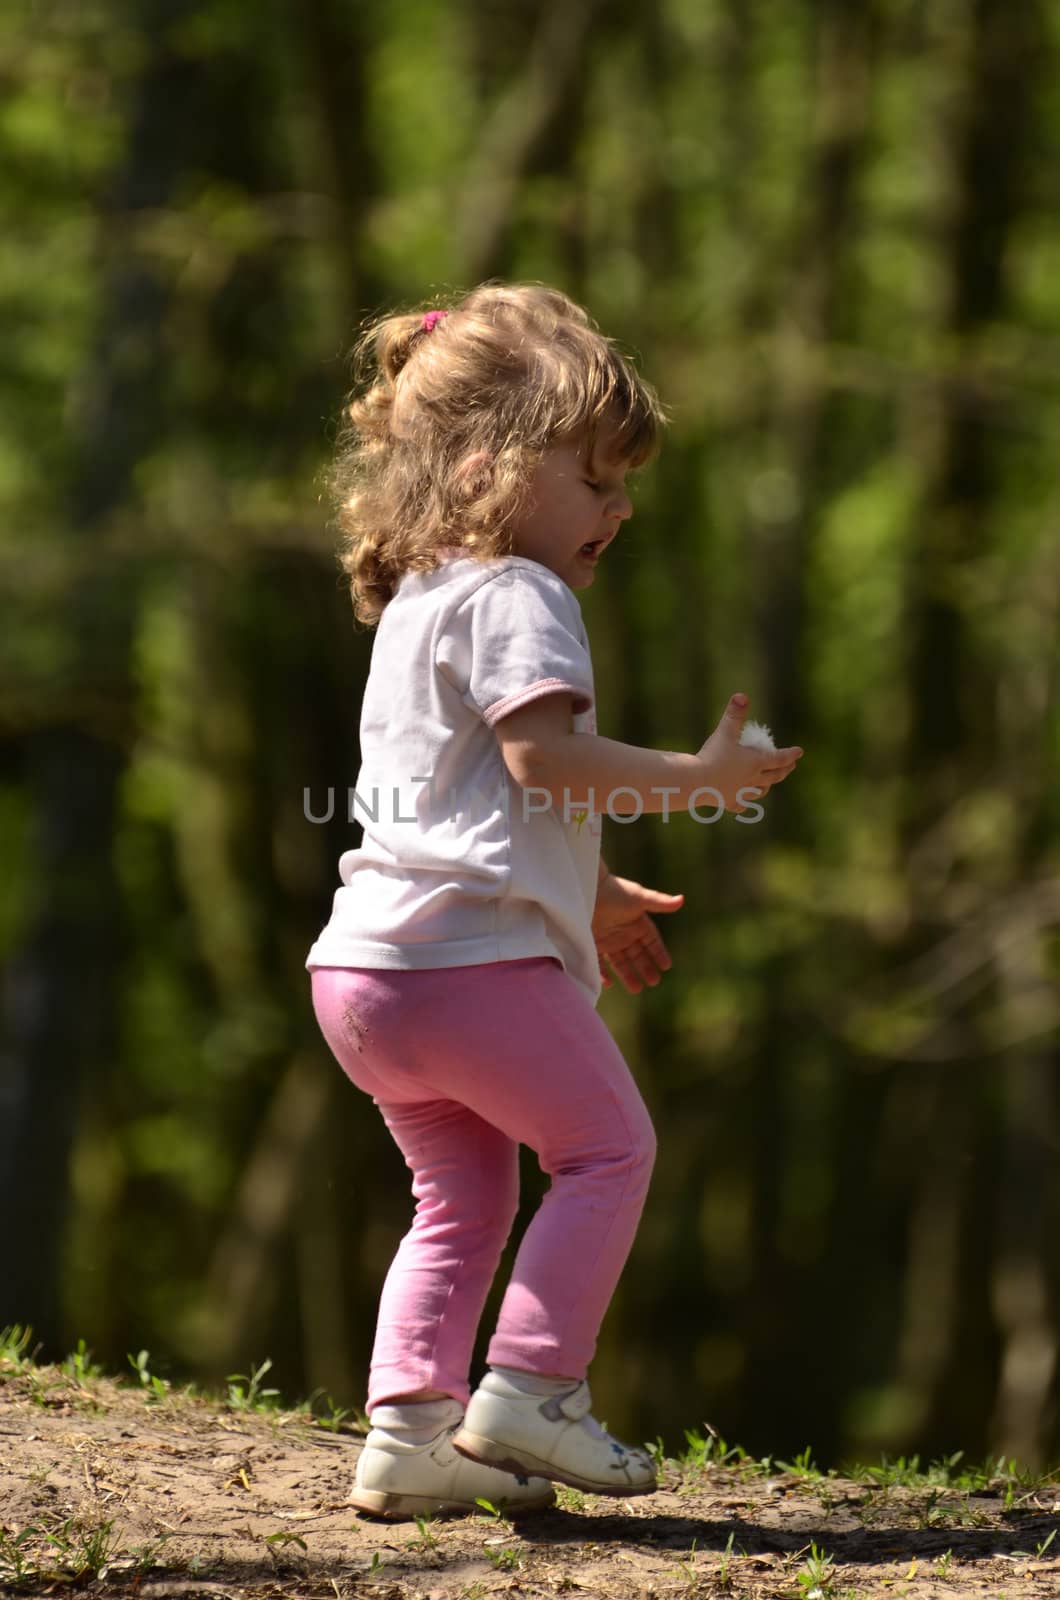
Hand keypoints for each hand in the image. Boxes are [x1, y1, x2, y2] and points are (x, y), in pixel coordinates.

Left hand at [592, 872, 683, 993]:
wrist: (586, 888)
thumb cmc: (614, 891)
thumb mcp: (639, 898)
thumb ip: (659, 902)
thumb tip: (682, 899)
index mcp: (637, 922)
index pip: (652, 941)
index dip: (659, 953)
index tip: (666, 966)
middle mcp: (624, 932)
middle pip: (638, 955)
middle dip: (646, 968)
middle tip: (654, 982)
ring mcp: (608, 939)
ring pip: (620, 962)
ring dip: (628, 975)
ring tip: (636, 990)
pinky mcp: (592, 942)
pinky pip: (599, 962)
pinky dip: (602, 973)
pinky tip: (607, 984)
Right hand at [697, 694, 802, 811]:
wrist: (696, 782)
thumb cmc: (712, 756)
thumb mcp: (724, 732)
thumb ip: (734, 714)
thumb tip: (742, 695)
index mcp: (756, 762)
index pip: (779, 758)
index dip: (791, 754)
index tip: (800, 752)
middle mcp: (753, 779)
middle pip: (775, 776)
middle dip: (784, 770)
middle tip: (790, 766)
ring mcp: (741, 793)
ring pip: (760, 791)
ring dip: (767, 786)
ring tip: (769, 783)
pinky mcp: (729, 802)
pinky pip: (740, 804)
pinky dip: (744, 803)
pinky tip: (743, 802)